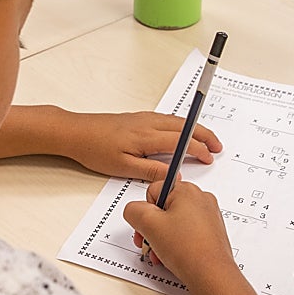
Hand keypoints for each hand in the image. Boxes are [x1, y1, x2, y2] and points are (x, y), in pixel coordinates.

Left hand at [57, 110, 222, 180]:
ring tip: (206, 141)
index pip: (181, 141)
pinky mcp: (138, 118)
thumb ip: (151, 171)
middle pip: (184, 126)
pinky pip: (166, 119)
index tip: (210, 157)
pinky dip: (181, 126)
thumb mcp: (123, 168)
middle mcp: (147, 123)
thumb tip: (173, 176)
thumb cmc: (94, 149)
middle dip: (205, 135)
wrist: (75, 131)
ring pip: (176, 121)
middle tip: (218, 147)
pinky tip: (182, 133)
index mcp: (146, 136)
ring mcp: (143, 118)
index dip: (198, 149)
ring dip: (194, 129)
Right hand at [124, 180, 235, 285]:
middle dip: (153, 228)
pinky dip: (177, 243)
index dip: (145, 212)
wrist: (212, 275)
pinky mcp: (212, 232)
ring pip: (174, 222)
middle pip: (164, 208)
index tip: (147, 227)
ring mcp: (208, 216)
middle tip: (150, 242)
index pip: (153, 191)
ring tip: (161, 254)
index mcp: (187, 190)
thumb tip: (134, 210)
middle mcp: (200, 199)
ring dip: (162, 238)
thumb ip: (134, 210)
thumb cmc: (188, 249)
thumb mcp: (149, 224)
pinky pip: (187, 232)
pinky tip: (173, 257)